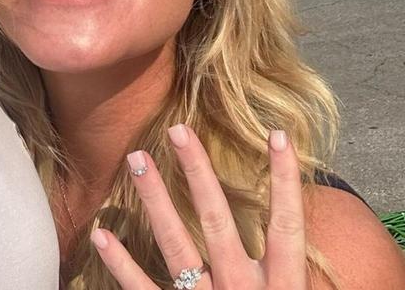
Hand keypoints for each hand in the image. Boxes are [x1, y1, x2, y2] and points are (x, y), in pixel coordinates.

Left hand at [90, 125, 306, 289]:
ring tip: (136, 158)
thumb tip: (302, 246)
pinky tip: (103, 233)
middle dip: (197, 173)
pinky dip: (122, 264)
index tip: (279, 135)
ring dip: (155, 199)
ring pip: (177, 244)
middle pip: (217, 221)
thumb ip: (300, 280)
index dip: (285, 181)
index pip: (288, 226)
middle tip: (177, 129)